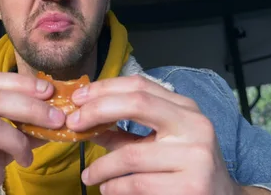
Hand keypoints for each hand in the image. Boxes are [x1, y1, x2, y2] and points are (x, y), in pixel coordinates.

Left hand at [65, 74, 245, 194]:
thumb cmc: (186, 168)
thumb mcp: (163, 141)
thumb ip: (129, 131)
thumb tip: (86, 120)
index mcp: (187, 109)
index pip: (140, 86)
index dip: (104, 88)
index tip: (78, 98)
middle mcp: (195, 126)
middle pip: (137, 103)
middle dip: (97, 110)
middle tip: (73, 124)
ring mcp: (196, 157)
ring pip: (130, 155)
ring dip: (101, 166)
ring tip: (90, 175)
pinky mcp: (190, 187)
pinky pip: (136, 184)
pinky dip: (114, 187)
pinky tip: (109, 189)